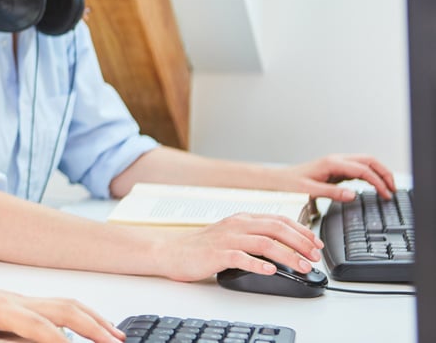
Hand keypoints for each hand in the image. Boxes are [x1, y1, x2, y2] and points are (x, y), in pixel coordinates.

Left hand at [0, 269, 123, 342]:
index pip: (35, 323)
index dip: (56, 339)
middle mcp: (16, 299)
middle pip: (63, 308)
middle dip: (92, 325)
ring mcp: (23, 299)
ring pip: (67, 305)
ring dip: (94, 319)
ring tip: (118, 337)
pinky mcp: (24, 303)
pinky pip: (60, 307)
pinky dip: (83, 316)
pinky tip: (94, 328)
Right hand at [155, 213, 322, 281]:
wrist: (172, 251)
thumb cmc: (203, 246)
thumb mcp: (232, 235)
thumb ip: (254, 236)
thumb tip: (284, 246)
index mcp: (242, 219)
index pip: (278, 219)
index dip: (301, 230)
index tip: (316, 244)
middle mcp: (236, 225)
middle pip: (276, 228)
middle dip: (301, 242)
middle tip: (315, 256)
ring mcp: (226, 239)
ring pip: (264, 242)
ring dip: (287, 255)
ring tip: (302, 267)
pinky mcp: (216, 254)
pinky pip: (241, 258)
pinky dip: (258, 264)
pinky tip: (270, 270)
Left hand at [282, 154, 395, 200]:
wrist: (279, 179)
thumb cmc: (290, 183)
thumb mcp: (309, 190)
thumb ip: (332, 193)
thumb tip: (353, 195)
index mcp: (332, 163)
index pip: (363, 170)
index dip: (378, 182)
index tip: (386, 194)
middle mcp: (336, 160)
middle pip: (369, 160)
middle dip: (384, 173)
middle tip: (393, 189)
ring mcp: (337, 163)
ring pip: (365, 163)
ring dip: (379, 173)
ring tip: (388, 188)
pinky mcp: (336, 169)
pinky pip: (358, 169)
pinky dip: (370, 176)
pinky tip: (373, 186)